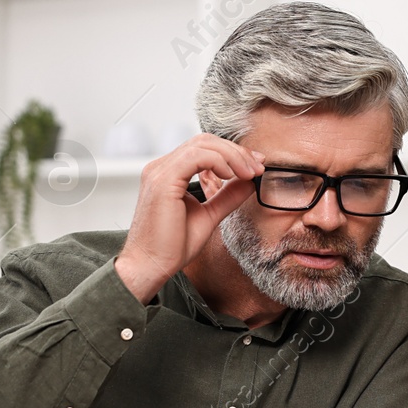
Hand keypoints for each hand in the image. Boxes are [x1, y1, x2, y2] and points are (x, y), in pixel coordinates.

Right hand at [115, 135, 263, 302]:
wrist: (150, 266)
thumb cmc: (171, 247)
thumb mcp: (208, 215)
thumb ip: (227, 196)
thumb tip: (250, 181)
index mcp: (169, 173)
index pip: (204, 149)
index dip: (233, 153)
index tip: (256, 166)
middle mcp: (161, 167)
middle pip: (205, 141)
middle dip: (236, 151)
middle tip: (258, 167)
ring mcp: (159, 171)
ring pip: (203, 144)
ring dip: (232, 156)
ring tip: (249, 173)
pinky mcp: (162, 180)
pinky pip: (196, 156)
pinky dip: (219, 161)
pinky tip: (231, 175)